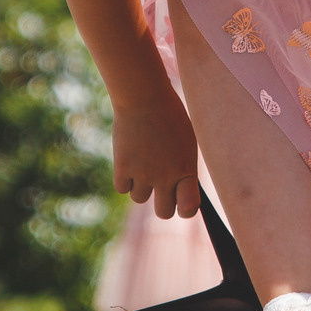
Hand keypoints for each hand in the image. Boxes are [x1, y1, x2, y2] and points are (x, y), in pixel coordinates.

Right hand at [111, 94, 202, 219]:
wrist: (144, 97)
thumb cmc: (170, 116)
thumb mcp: (186, 142)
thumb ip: (184, 168)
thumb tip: (180, 190)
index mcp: (186, 169)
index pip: (189, 208)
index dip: (185, 209)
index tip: (181, 201)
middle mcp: (166, 177)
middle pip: (164, 212)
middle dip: (162, 203)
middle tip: (160, 187)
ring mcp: (143, 174)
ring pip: (139, 198)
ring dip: (140, 186)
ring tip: (142, 162)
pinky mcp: (122, 168)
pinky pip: (122, 188)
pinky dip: (123, 178)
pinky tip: (129, 159)